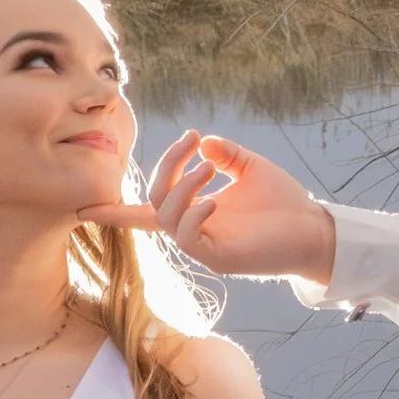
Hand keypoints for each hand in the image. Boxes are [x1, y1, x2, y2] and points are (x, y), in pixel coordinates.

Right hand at [81, 130, 338, 285]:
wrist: (315, 229)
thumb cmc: (284, 203)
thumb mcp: (250, 168)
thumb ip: (224, 154)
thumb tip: (202, 142)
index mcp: (195, 212)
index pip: (148, 211)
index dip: (116, 210)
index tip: (83, 208)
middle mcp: (193, 231)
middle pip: (155, 200)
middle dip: (168, 166)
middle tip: (194, 139)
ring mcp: (204, 247)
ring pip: (167, 217)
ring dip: (183, 186)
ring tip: (211, 168)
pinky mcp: (219, 259)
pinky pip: (188, 238)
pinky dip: (195, 214)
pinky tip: (215, 200)